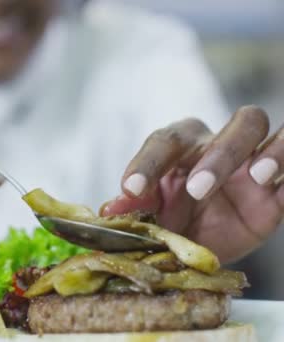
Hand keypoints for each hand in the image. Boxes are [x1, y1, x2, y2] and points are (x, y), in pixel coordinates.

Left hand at [102, 105, 281, 262]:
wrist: (198, 249)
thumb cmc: (171, 221)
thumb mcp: (151, 217)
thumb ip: (134, 208)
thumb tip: (110, 210)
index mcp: (181, 147)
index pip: (165, 142)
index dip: (148, 163)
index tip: (131, 189)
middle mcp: (219, 147)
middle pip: (233, 127)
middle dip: (218, 154)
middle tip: (198, 189)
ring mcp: (253, 166)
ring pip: (271, 135)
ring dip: (271, 153)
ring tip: (257, 176)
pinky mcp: (277, 192)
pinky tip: (280, 187)